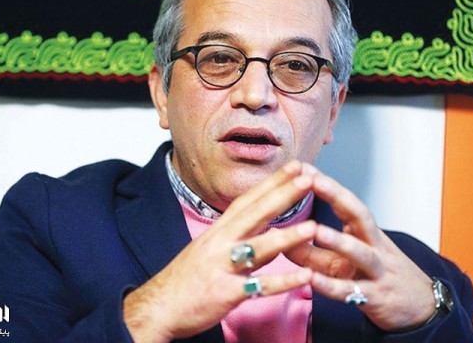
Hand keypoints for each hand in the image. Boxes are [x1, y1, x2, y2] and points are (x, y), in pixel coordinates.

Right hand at [123, 161, 316, 341]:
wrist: (158, 307)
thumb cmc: (186, 278)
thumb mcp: (210, 249)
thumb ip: (241, 239)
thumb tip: (271, 233)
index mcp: (218, 231)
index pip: (247, 200)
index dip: (271, 182)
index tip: (293, 166)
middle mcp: (220, 242)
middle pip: (255, 214)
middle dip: (282, 195)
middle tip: (307, 178)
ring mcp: (223, 266)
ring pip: (258, 247)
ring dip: (287, 237)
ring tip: (313, 226)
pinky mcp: (226, 292)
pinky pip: (259, 287)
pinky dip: (283, 282)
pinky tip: (305, 277)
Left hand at [285, 167, 434, 331]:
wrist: (421, 308)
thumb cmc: (376, 277)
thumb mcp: (342, 262)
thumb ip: (311, 252)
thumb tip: (280, 239)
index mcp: (365, 232)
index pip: (346, 203)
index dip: (327, 185)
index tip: (304, 166)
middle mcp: (374, 246)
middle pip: (359, 215)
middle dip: (337, 196)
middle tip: (313, 180)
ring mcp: (377, 271)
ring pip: (360, 253)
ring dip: (338, 240)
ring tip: (315, 229)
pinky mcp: (375, 298)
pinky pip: (351, 291)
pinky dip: (330, 286)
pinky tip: (310, 279)